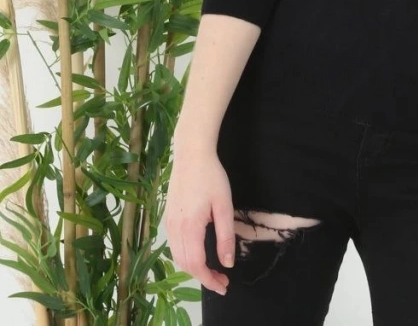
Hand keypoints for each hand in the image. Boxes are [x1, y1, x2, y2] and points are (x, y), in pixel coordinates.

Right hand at [164, 141, 234, 295]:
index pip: (196, 264)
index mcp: (189, 227)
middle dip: (203, 277)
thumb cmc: (211, 177)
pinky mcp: (167, 218)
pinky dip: (186, 256)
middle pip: (185, 264)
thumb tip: (228, 262)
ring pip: (177, 257)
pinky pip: (174, 245)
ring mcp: (168, 224)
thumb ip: (225, 235)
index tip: (224, 286)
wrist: (191, 155)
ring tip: (212, 270)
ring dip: (193, 268)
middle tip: (222, 281)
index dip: (209, 280)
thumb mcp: (224, 205)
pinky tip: (199, 253)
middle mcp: (174, 229)